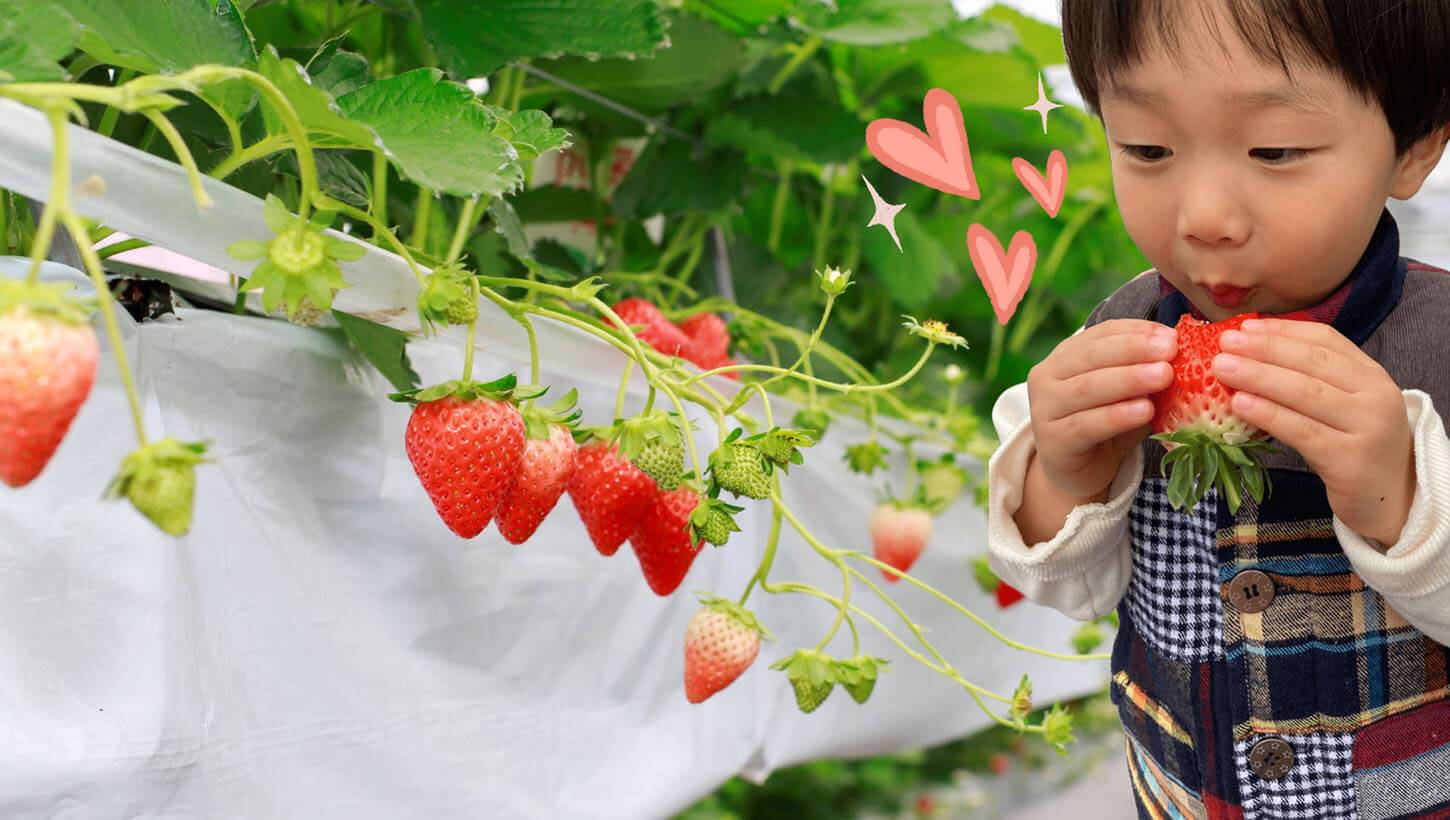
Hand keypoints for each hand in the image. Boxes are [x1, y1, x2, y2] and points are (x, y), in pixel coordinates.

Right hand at [1026, 319, 1176, 500]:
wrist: (1076, 473)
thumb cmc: (1105, 426)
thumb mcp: (1125, 395)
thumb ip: (1141, 374)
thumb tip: (1179, 353)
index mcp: (1064, 356)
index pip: (1100, 335)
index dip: (1135, 332)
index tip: (1171, 335)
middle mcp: (1046, 377)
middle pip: (1091, 357)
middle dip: (1133, 350)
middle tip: (1170, 351)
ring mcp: (1044, 409)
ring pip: (1087, 388)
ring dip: (1128, 380)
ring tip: (1164, 376)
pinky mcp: (1052, 441)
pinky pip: (1086, 425)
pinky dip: (1117, 416)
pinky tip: (1144, 411)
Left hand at [1211, 317, 1414, 546]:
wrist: (1393, 500)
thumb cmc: (1354, 447)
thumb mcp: (1344, 406)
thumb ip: (1312, 380)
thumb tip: (1251, 353)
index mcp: (1371, 375)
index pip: (1326, 341)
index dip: (1283, 331)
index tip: (1245, 326)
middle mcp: (1375, 395)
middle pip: (1312, 363)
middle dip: (1264, 349)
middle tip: (1224, 343)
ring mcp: (1366, 427)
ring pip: (1305, 394)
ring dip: (1259, 377)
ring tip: (1222, 368)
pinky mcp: (1350, 460)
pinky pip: (1301, 431)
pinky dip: (1268, 414)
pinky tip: (1239, 405)